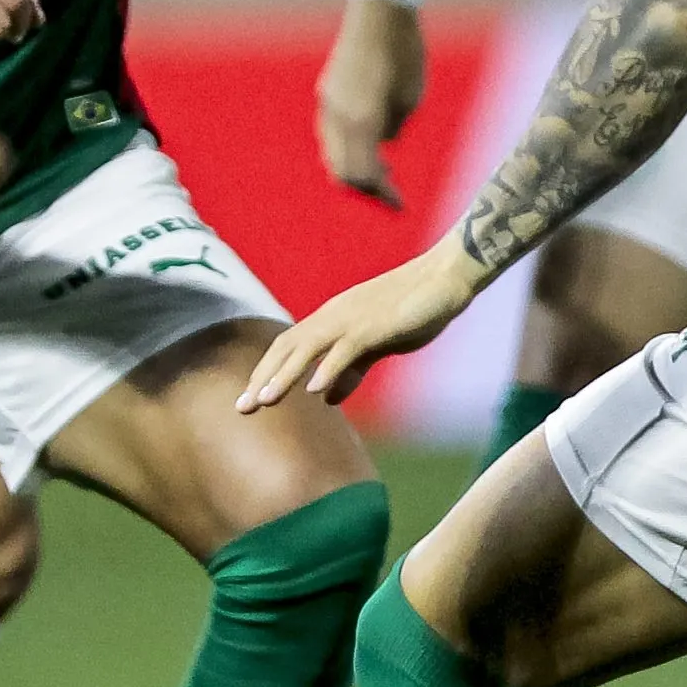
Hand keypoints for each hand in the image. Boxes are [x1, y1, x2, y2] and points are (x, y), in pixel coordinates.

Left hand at [237, 239, 490, 408]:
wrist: (446, 278)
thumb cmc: (413, 309)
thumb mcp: (376, 345)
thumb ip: (350, 370)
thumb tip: (324, 397)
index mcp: (331, 320)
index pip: (287, 346)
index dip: (265, 372)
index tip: (247, 400)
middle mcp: (333, 316)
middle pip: (287, 347)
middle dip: (262, 378)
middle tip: (241, 408)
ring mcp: (352, 318)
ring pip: (308, 348)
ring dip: (284, 375)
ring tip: (264, 401)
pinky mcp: (375, 325)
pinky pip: (346, 349)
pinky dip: (328, 368)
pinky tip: (314, 391)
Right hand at [315, 0, 427, 207]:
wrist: (379, 14)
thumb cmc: (404, 54)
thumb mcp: (410, 98)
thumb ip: (393, 128)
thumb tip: (383, 144)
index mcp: (363, 119)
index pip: (365, 174)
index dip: (381, 195)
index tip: (399, 204)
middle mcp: (339, 116)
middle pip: (343, 171)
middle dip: (366, 188)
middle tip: (389, 193)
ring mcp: (328, 104)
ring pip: (332, 155)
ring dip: (353, 169)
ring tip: (381, 170)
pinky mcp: (326, 93)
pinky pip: (330, 134)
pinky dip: (346, 149)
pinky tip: (368, 144)